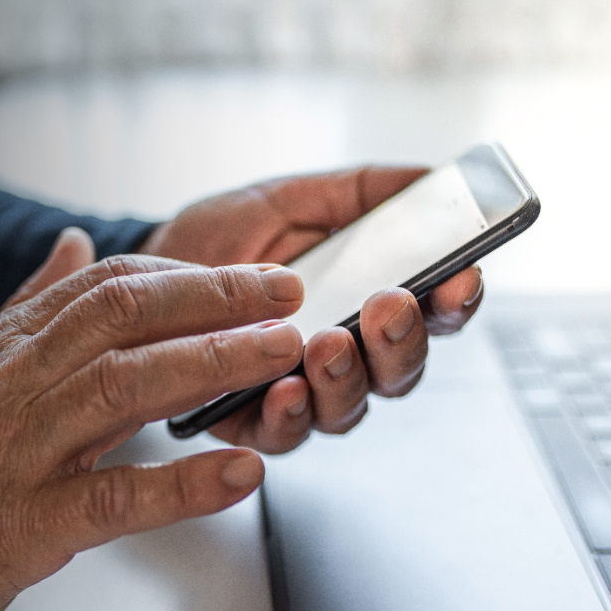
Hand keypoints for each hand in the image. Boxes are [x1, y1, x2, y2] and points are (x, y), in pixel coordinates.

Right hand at [0, 229, 308, 610]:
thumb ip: (28, 308)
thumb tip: (74, 244)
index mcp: (5, 350)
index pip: (109, 287)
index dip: (192, 276)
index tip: (255, 277)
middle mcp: (8, 386)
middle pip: (123, 319)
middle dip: (216, 301)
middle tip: (288, 296)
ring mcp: (12, 453)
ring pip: (123, 388)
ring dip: (213, 365)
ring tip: (281, 356)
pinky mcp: (19, 525)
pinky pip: (112, 498)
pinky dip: (181, 486)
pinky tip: (240, 475)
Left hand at [141, 167, 484, 452]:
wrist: (148, 269)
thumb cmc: (223, 239)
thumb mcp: (292, 200)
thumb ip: (360, 193)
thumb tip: (427, 176)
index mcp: (367, 305)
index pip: (432, 312)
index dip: (455, 300)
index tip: (462, 277)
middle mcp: (346, 357)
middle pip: (401, 369)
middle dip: (403, 340)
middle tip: (390, 307)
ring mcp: (304, 393)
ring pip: (350, 407)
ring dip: (348, 377)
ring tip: (329, 343)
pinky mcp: (252, 422)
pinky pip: (285, 434)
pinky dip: (291, 414)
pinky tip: (286, 387)